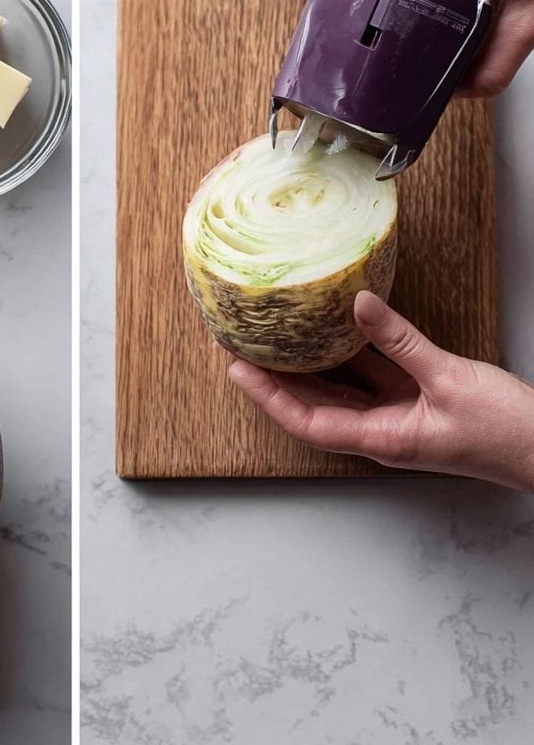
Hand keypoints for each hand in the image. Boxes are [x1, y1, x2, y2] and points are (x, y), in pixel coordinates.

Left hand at [227, 291, 533, 491]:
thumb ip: (400, 341)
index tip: (238, 371)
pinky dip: (349, 355)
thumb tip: (359, 305)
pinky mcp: (416, 402)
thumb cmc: (506, 431)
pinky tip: (334, 330)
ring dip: (307, 367)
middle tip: (241, 348)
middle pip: (314, 406)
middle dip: (275, 380)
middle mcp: (382, 431)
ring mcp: (398, 417)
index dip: (269, 397)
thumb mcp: (447, 378)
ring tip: (274, 337)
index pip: (307, 422)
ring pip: (340, 390)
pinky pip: (371, 378)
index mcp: (383, 439)